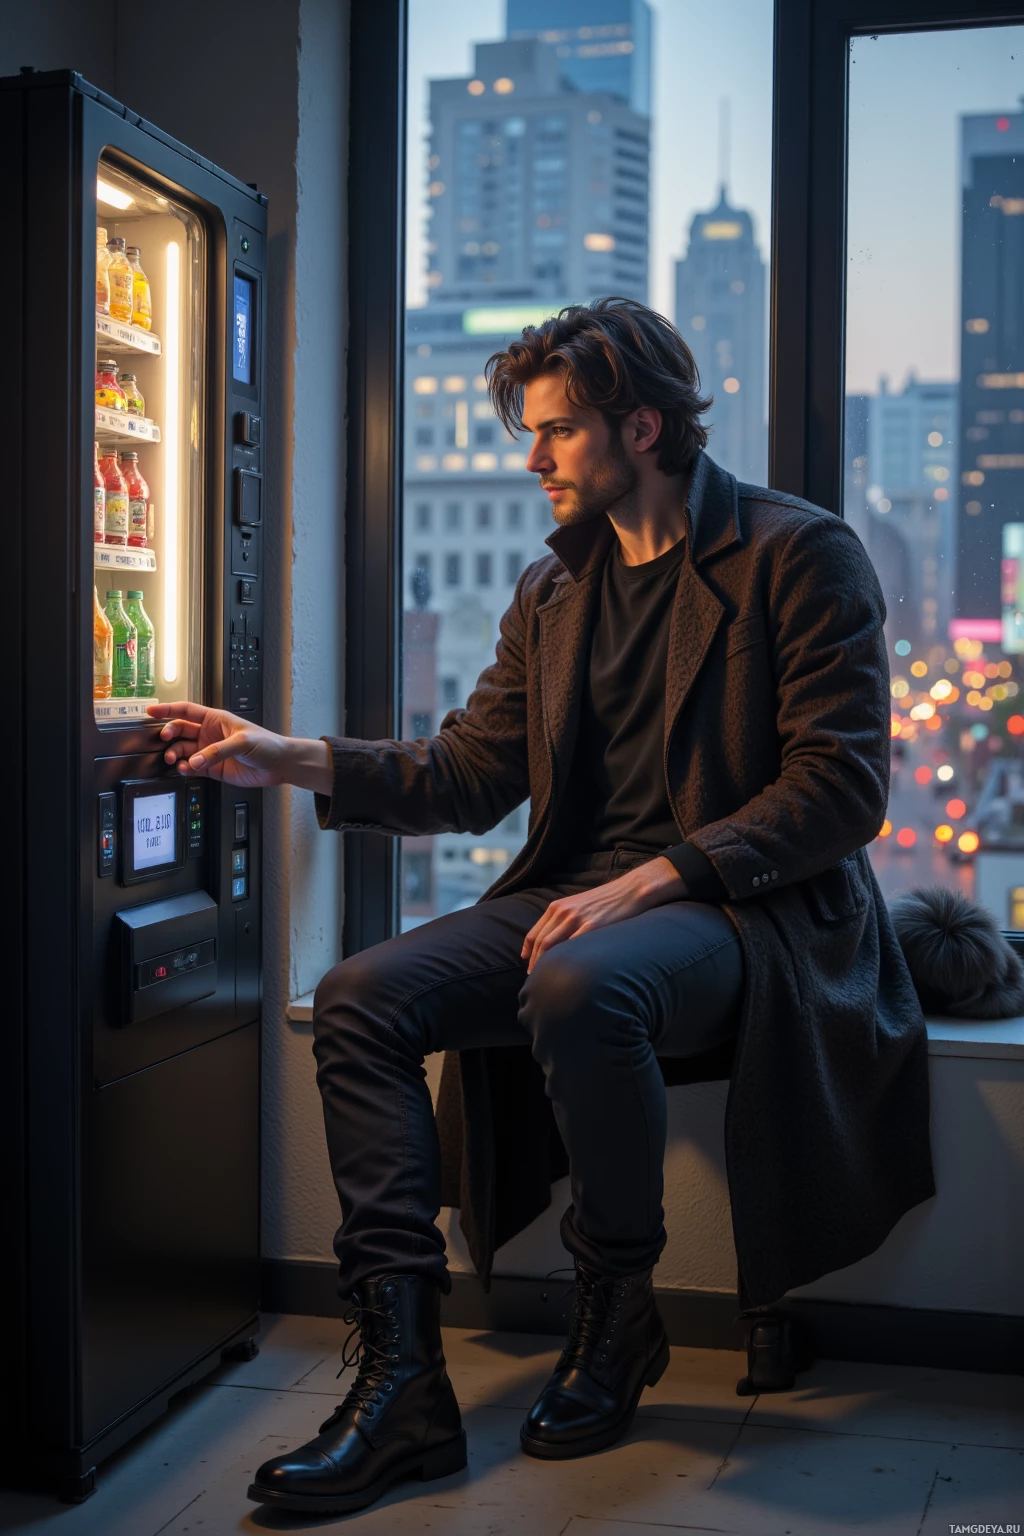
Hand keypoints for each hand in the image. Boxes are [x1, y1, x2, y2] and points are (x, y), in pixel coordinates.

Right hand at [146, 701, 295, 787]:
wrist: (278, 764)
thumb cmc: (267, 744)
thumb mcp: (243, 741)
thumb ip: (218, 750)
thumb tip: (197, 760)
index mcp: (215, 719)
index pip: (186, 711)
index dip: (168, 709)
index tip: (151, 711)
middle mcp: (209, 734)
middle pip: (180, 730)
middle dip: (169, 734)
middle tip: (165, 740)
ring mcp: (209, 752)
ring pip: (183, 750)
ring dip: (176, 754)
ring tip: (175, 759)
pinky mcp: (213, 769)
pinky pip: (192, 767)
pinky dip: (186, 769)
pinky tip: (186, 769)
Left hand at [521, 857, 685, 974]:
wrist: (630, 890)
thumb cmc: (605, 901)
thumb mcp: (578, 905)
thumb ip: (564, 919)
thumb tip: (553, 939)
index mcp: (557, 907)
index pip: (534, 933)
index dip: (527, 950)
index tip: (526, 963)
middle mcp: (563, 912)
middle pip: (540, 942)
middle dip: (533, 962)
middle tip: (533, 978)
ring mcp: (577, 919)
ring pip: (551, 945)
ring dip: (544, 964)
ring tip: (544, 979)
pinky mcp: (592, 926)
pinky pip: (572, 946)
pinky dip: (564, 960)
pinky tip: (564, 972)